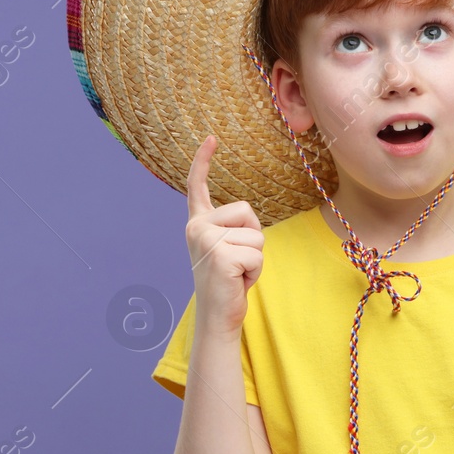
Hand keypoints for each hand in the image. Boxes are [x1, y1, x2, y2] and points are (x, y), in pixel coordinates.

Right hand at [185, 134, 264, 332]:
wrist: (218, 315)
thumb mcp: (227, 247)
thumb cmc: (228, 280)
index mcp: (197, 223)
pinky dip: (255, 270)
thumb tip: (244, 213)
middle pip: (247, 212)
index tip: (211, 138)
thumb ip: (230, 228)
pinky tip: (239, 280)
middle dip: (253, 236)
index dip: (203, 161)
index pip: (197, 186)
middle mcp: (196, 228)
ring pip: (256, 234)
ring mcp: (206, 241)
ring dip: (255, 257)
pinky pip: (257, 253)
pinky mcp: (220, 256)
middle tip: (237, 261)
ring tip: (237, 272)